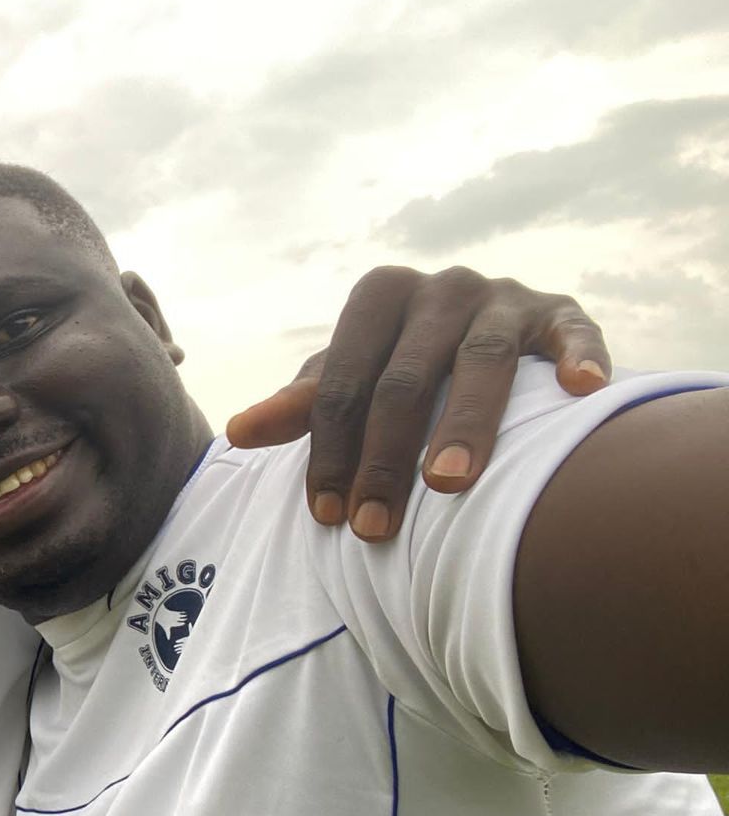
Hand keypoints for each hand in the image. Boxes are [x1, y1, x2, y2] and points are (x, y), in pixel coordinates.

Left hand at [226, 266, 610, 540]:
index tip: (327, 515)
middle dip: (385, 458)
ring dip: (466, 426)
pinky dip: (579, 355)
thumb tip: (236, 433)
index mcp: (380, 297)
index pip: (342, 380)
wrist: (490, 332)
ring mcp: (503, 297)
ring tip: (448, 486)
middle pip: (405, 379)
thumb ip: (302, 404)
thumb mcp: (351, 378)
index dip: (330, 449)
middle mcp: (441, 288)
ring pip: (482, 362)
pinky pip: (573, 331)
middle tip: (374, 527)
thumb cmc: (402, 366)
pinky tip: (580, 389)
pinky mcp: (561, 311)